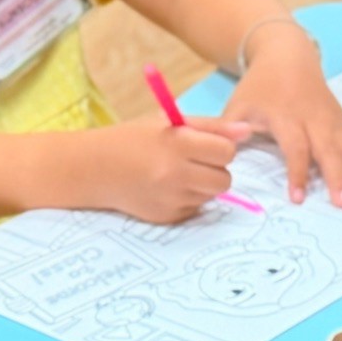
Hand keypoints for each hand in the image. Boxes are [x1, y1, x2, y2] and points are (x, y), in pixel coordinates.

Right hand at [82, 112, 250, 222]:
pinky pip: (196, 208)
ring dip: (203, 184)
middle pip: (225, 179)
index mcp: (177, 144)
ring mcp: (171, 199)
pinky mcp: (167, 217)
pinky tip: (166, 187)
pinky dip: (188, 198)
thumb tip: (247, 132)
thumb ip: (211, 126)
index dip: (220, 146)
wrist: (94, 169)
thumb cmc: (134, 139)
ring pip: (212, 195)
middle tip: (193, 160)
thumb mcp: (169, 122)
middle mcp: (175, 174)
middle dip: (216, 168)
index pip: (227, 151)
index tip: (204, 144)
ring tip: (178, 172)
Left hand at [220, 23, 341, 204]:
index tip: (298, 197)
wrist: (287, 55)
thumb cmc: (260, 86)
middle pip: (327, 151)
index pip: (295, 148)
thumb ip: (228, 129)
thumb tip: (218, 150)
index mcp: (287, 117)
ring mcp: (332, 120)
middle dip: (336, 177)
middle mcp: (314, 119)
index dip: (297, 172)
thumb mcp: (238, 104)